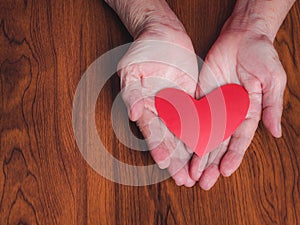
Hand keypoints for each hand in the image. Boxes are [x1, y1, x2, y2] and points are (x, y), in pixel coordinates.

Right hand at [119, 26, 198, 186]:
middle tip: (184, 179)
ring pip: (185, 133)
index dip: (158, 147)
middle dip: (176, 160)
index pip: (151, 131)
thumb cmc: (144, 49)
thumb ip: (131, 93)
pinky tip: (209, 147)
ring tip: (197, 172)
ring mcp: (177, 106)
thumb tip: (133, 114)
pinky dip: (204, 133)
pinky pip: (199, 117)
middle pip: (169, 139)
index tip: (165, 164)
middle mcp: (160, 110)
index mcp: (144, 106)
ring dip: (190, 153)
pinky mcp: (192, 99)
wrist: (164, 34)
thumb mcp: (131, 69)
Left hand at [189, 29, 286, 189]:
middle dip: (211, 162)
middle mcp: (229, 113)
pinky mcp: (200, 96)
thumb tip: (276, 133)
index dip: (232, 156)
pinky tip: (181, 146)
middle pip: (218, 142)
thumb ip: (272, 107)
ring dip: (197, 153)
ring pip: (203, 134)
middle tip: (202, 182)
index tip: (225, 172)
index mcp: (248, 113)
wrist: (242, 36)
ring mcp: (213, 106)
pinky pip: (192, 115)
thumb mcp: (273, 81)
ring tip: (190, 172)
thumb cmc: (261, 56)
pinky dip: (186, 130)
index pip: (239, 140)